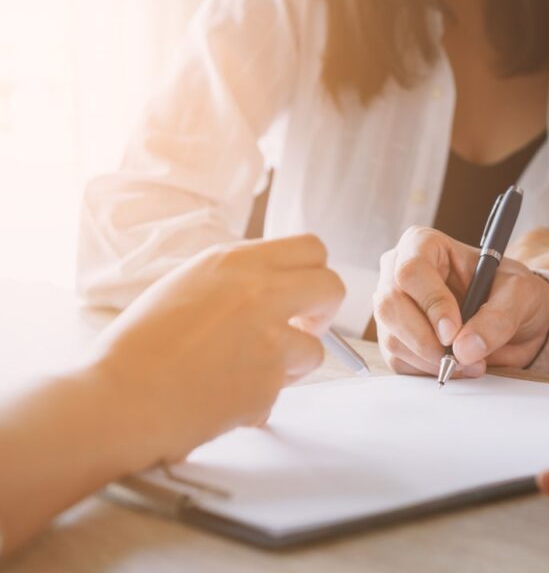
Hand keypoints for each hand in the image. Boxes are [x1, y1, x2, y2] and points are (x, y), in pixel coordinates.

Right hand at [89, 235, 345, 466]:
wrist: (118, 398)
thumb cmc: (138, 347)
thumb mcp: (187, 285)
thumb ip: (238, 283)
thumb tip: (278, 293)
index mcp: (235, 261)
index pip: (311, 248)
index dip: (312, 274)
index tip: (300, 296)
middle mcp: (259, 292)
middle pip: (332, 286)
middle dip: (324, 311)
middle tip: (302, 329)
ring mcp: (268, 337)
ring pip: (316, 349)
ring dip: (291, 364)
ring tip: (245, 371)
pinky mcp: (268, 381)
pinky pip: (283, 390)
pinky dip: (261, 397)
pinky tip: (222, 397)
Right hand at [374, 227, 548, 376]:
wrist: (514, 318)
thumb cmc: (511, 291)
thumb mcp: (519, 293)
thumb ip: (498, 317)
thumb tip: (465, 348)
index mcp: (424, 245)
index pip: (411, 271)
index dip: (431, 303)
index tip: (453, 332)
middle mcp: (398, 271)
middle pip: (391, 306)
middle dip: (427, 340)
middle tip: (462, 358)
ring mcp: (392, 306)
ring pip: (392, 338)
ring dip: (431, 360)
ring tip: (471, 363)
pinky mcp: (395, 337)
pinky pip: (398, 361)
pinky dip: (428, 371)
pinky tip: (457, 366)